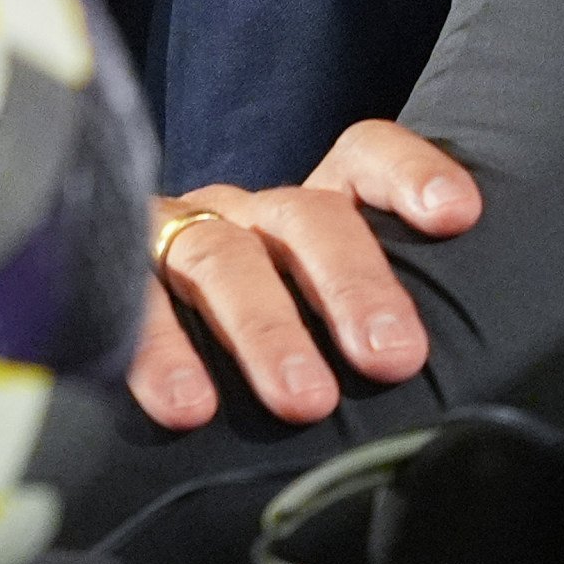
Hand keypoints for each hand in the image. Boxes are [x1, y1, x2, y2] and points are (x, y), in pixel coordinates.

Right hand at [126, 119, 477, 430]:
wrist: (114, 340)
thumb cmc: (260, 349)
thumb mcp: (319, 327)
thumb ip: (371, 340)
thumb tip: (435, 386)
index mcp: (305, 214)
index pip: (361, 159)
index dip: (408, 174)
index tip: (454, 216)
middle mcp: (243, 215)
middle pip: (304, 218)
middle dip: (351, 284)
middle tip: (391, 358)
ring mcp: (172, 241)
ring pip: (221, 259)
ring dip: (265, 327)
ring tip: (305, 401)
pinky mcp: (108, 280)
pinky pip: (127, 305)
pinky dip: (156, 353)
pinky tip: (184, 404)